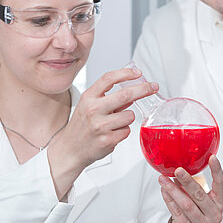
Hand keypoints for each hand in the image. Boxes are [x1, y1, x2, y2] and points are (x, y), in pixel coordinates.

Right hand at [47, 67, 157, 198]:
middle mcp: (94, 109)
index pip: (109, 78)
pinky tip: (111, 134)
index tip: (138, 73)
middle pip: (126, 94)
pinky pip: (127, 131)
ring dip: (127, 118)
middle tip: (153, 87)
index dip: (126, 73)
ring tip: (114, 123)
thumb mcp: (89, 105)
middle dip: (144, 89)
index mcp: (89, 97)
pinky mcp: (107, 140)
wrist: (70, 149)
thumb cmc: (81, 126)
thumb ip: (108, 97)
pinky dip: (123, 131)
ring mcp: (100, 125)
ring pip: (129, 116)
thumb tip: (131, 89)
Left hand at [160, 156, 222, 222]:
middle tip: (178, 170)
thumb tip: (181, 167)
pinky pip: (176, 212)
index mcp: (220, 203)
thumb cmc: (196, 213)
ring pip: (185, 204)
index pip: (221, 184)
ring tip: (163, 179)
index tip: (212, 157)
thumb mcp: (200, 200)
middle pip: (200, 195)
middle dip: (188, 181)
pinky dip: (168, 199)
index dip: (217, 170)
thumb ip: (194, 186)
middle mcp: (214, 215)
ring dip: (173, 190)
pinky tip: (164, 190)